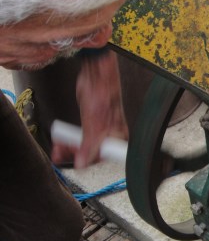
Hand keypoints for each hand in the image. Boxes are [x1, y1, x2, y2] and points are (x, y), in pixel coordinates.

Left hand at [51, 49, 127, 167]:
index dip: (90, 161)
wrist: (95, 76)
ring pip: (84, 146)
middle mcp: (111, 136)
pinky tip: (60, 142)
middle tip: (61, 153)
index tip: (76, 162)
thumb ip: (88, 146)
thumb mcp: (94, 125)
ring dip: (69, 149)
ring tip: (57, 148)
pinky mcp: (90, 125)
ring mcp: (100, 131)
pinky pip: (79, 138)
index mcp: (118, 138)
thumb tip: (82, 164)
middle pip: (93, 154)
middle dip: (75, 154)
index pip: (104, 158)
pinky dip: (69, 141)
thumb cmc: (102, 95)